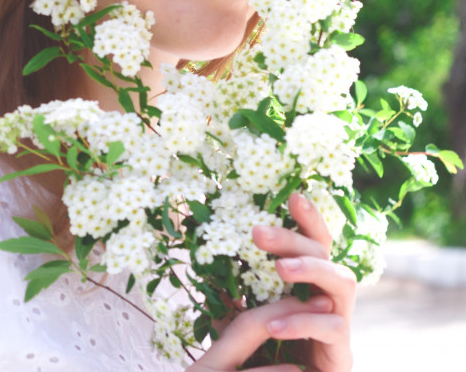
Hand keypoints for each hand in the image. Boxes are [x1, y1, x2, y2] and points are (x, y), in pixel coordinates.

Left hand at [186, 192, 355, 371]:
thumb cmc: (264, 353)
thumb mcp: (239, 318)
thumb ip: (230, 293)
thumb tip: (204, 259)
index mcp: (307, 283)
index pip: (312, 242)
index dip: (307, 218)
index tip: (292, 194)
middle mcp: (328, 297)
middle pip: (325, 253)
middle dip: (294, 238)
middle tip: (258, 232)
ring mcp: (340, 323)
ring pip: (343, 282)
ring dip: (311, 269)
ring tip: (281, 268)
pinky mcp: (342, 352)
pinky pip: (333, 328)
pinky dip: (303, 323)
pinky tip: (275, 325)